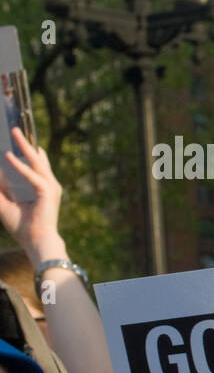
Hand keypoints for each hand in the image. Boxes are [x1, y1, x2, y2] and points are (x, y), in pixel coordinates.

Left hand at [0, 126, 64, 260]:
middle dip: (26, 144)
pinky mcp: (47, 194)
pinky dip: (21, 167)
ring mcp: (50, 189)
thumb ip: (0, 191)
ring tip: (15, 133)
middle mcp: (49, 186)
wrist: (36, 242)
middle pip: (38, 159)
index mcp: (42, 188)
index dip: (27, 153)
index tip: (17, 141)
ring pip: (38, 163)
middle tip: (15, 129)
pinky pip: (33, 177)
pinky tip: (9, 157)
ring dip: (25, 148)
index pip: (35, 166)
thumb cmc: (23, 228)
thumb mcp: (4, 205)